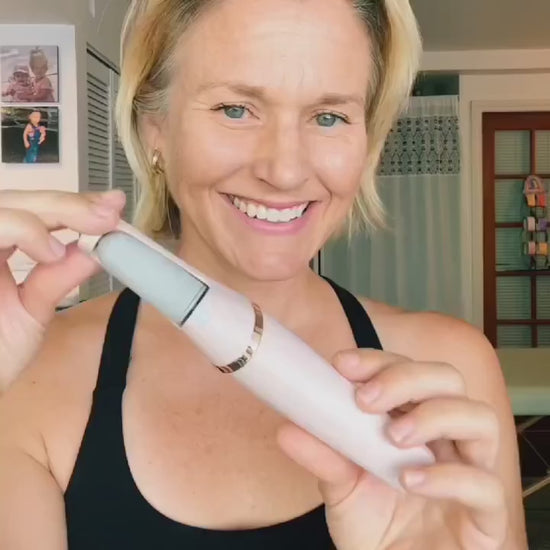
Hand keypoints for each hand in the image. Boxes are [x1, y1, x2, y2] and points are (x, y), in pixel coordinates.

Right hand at [0, 189, 124, 391]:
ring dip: (50, 213)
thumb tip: (98, 249)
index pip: (37, 213)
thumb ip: (59, 277)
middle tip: (109, 214)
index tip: (113, 205)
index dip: (75, 204)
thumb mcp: (33, 310)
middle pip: (20, 200)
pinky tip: (50, 251)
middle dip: (69, 204)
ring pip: (3, 205)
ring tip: (88, 231)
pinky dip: (21, 230)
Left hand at [277, 349, 507, 549]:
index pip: (407, 371)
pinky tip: (410, 480)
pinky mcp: (488, 517)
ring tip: (394, 437)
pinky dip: (448, 477)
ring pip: (479, 418)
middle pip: (448, 380)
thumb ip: (323, 456)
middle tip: (366, 399)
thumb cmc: (375, 529)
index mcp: (414, 421)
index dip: (379, 361)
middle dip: (407, 378)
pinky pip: (486, 486)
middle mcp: (446, 439)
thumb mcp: (341, 488)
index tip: (343, 365)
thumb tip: (287, 427)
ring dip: (434, 416)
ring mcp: (470, 472)